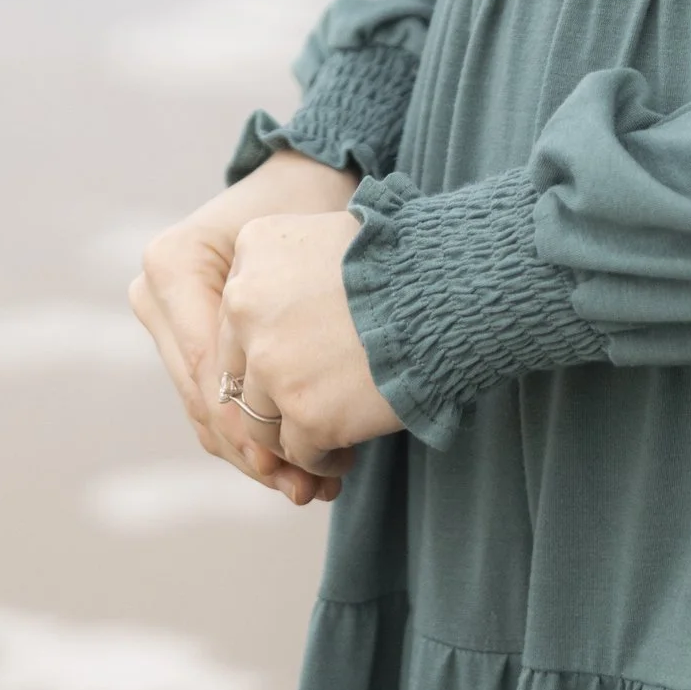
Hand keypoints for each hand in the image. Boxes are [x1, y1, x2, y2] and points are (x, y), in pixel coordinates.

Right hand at [130, 152, 355, 507]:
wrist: (306, 179)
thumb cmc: (311, 209)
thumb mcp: (301, 262)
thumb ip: (283, 334)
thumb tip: (282, 433)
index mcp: (171, 265)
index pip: (207, 372)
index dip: (251, 429)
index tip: (301, 469)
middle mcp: (153, 294)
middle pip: (203, 400)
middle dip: (260, 453)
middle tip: (316, 488)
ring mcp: (162, 320)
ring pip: (205, 413)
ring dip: (258, 458)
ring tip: (317, 487)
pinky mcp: (183, 341)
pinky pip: (212, 405)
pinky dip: (253, 440)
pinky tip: (301, 470)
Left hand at [218, 209, 405, 480]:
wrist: (453, 290)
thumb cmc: (409, 258)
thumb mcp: (334, 234)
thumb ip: (292, 268)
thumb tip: (284, 306)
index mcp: (254, 252)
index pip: (237, 315)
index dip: (267, 343)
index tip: (300, 354)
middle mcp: (247, 306)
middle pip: (239, 368)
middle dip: (272, 389)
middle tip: (310, 398)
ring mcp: (272, 365)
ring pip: (259, 418)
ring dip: (291, 429)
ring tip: (329, 429)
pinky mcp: (303, 414)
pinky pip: (297, 450)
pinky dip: (320, 455)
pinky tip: (346, 448)